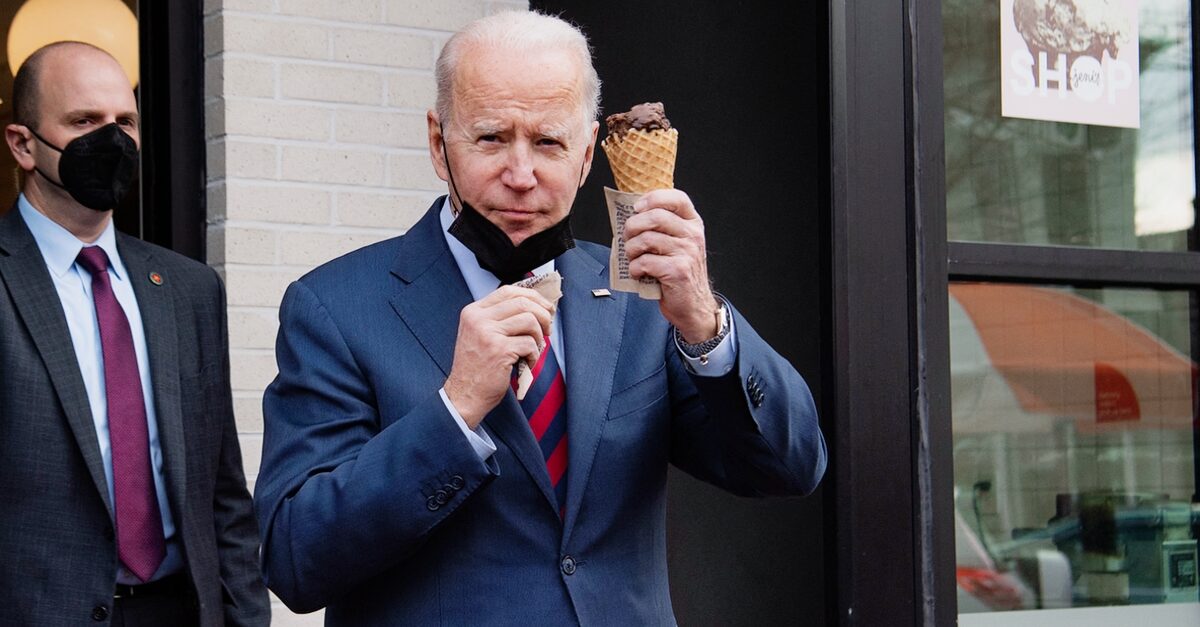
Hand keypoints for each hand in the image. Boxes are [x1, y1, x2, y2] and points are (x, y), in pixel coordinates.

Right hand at [444, 286, 554, 427]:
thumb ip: (498, 318)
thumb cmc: (477, 367)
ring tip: (534, 350)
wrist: (464, 395)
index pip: (508, 291)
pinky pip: (530, 344)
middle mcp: (478, 319)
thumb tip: (534, 305)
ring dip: (539, 336)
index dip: (532, 296)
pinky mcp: (499, 350)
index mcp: (473, 312)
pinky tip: (527, 363)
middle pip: (522, 302)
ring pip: (530, 320)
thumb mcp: (479, 334)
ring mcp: (488, 333)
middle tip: (548, 328)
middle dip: (543, 314)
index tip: (545, 307)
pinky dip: (534, 355)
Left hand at [624, 189, 719, 341]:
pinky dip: (634, 268)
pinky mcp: (678, 271)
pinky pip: (645, 262)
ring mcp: (687, 252)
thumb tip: (630, 215)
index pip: (677, 198)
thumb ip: (661, 228)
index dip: (653, 199)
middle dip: (632, 226)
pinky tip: (639, 273)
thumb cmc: (678, 272)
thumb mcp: (676, 244)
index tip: (637, 208)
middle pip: (655, 216)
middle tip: (627, 238)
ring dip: (631, 250)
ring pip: (646, 239)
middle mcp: (693, 235)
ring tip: (633, 258)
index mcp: (693, 223)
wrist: (693, 305)